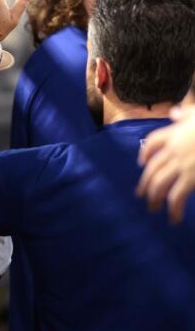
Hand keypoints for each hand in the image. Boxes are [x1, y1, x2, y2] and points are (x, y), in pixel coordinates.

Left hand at [137, 104, 194, 223]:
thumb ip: (185, 113)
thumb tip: (174, 112)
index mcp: (175, 133)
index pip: (153, 142)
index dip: (145, 153)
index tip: (141, 163)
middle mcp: (174, 149)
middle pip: (152, 168)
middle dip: (145, 183)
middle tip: (141, 195)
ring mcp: (181, 164)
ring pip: (158, 183)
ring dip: (154, 198)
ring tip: (153, 208)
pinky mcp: (191, 178)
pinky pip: (176, 196)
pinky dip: (173, 209)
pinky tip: (174, 218)